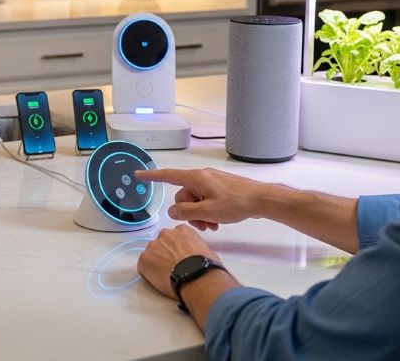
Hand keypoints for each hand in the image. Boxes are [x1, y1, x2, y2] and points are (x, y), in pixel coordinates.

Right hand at [135, 167, 265, 230]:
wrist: (260, 200)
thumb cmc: (236, 203)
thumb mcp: (207, 212)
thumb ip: (185, 212)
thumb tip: (173, 211)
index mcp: (196, 178)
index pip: (168, 176)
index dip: (152, 176)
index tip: (139, 174)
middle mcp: (202, 177)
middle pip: (183, 196)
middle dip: (188, 212)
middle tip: (202, 223)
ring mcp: (212, 182)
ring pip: (195, 200)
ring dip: (199, 214)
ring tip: (212, 224)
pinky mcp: (220, 188)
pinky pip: (205, 200)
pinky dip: (208, 211)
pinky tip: (217, 222)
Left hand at [137, 224, 221, 298]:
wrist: (197, 277)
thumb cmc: (205, 266)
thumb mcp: (206, 250)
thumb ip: (195, 247)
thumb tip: (194, 256)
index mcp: (182, 230)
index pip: (174, 237)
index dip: (176, 249)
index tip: (179, 257)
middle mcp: (165, 234)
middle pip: (161, 243)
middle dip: (165, 254)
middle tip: (172, 267)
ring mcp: (153, 246)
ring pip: (151, 254)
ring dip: (156, 262)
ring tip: (166, 276)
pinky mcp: (144, 260)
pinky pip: (143, 266)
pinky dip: (148, 273)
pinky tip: (159, 280)